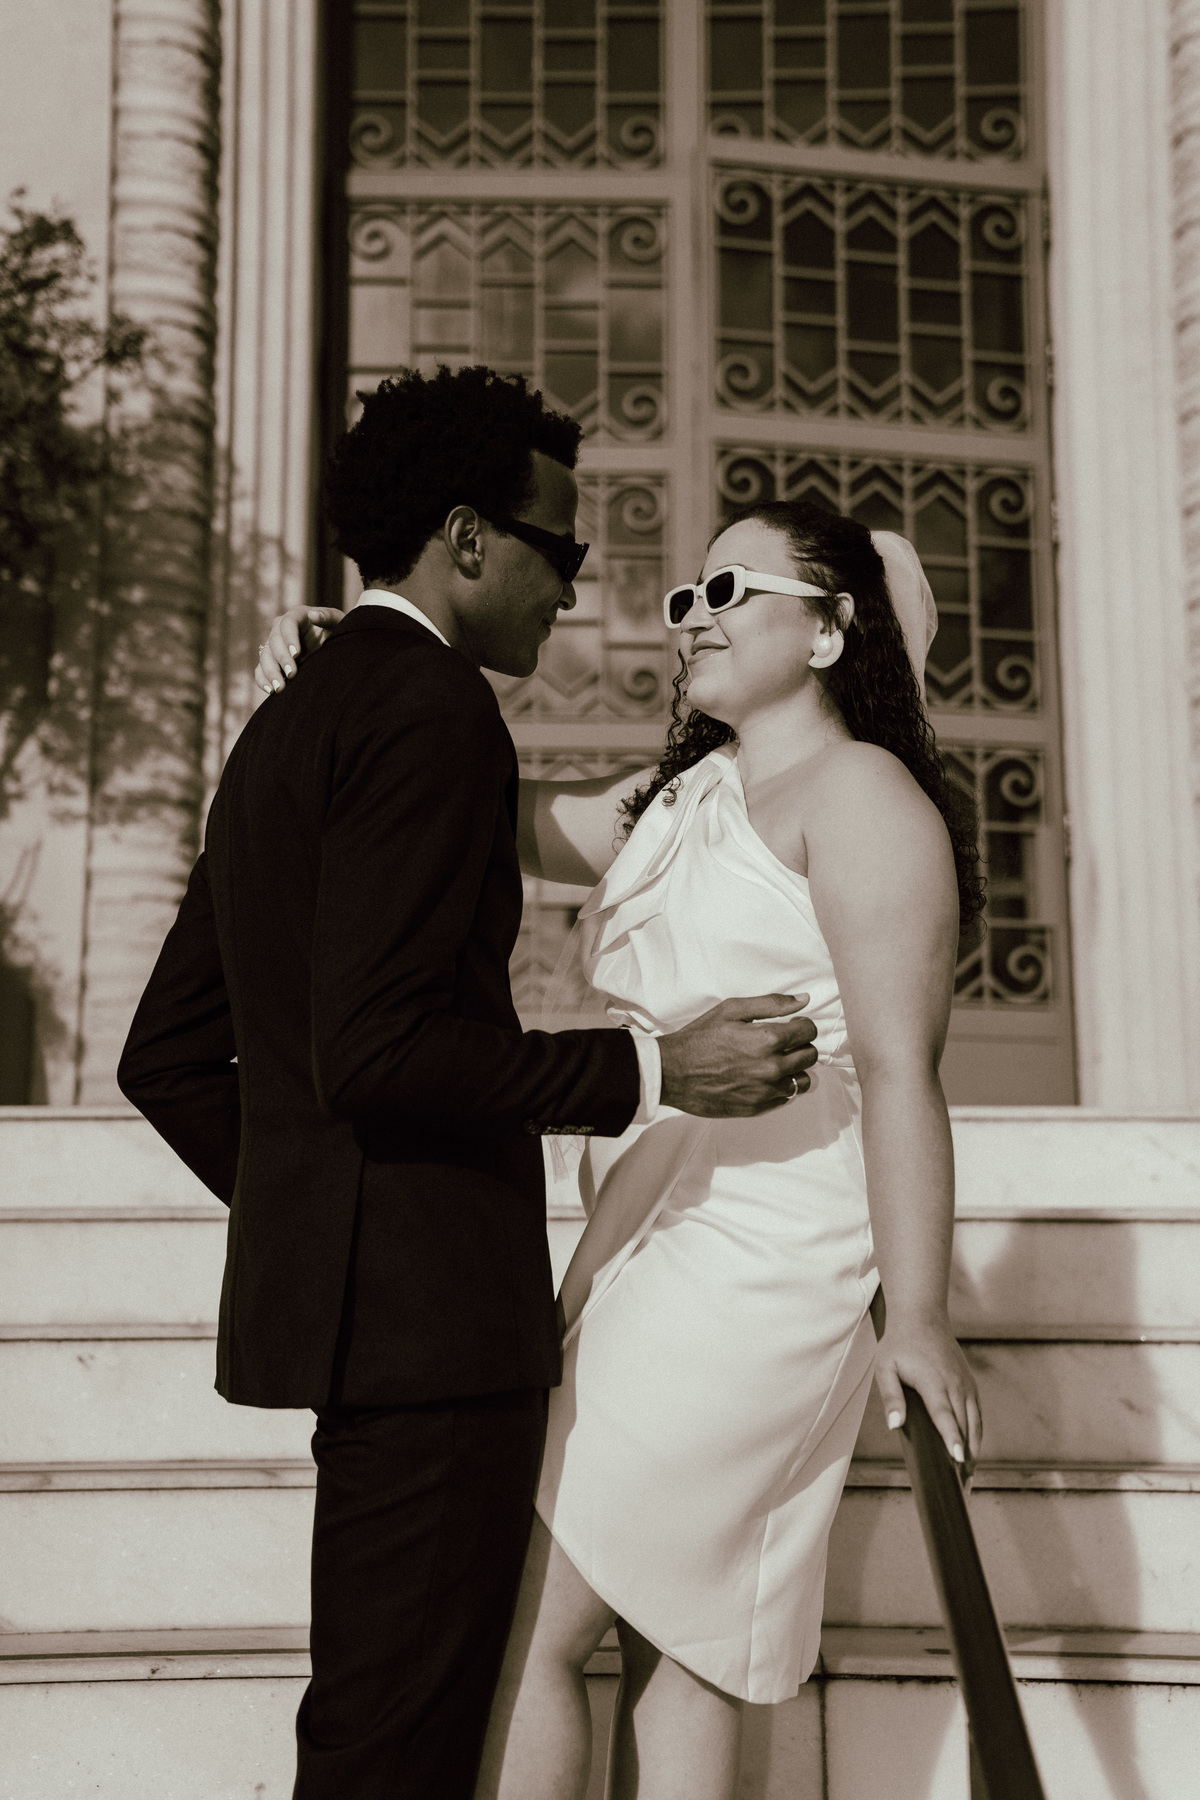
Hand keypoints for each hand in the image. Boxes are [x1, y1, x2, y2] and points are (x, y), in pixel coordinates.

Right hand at [255, 606, 344, 693]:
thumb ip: (328, 617)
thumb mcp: (338, 622)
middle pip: (274, 641)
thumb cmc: (337, 631)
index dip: (289, 638)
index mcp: (296, 616)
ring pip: (265, 656)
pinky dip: (263, 680)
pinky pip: (261, 670)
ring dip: (271, 672)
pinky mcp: (273, 662)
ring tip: (280, 688)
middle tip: (292, 674)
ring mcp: (275, 646)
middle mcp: (281, 629)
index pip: (287, 623)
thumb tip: (313, 615)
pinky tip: (272, 690)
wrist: (335, 648)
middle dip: (282, 658)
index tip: (297, 653)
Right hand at [658, 994, 817, 1117]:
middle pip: (810, 1056)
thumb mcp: (731, 1010)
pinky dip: (780, 1087)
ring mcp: (766, 1091)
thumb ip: (771, 1003)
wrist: (672, 1073)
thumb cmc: (700, 1038)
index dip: (802, 1025)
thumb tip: (804, 999)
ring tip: (775, 1062)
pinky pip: (786, 1098)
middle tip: (782, 1043)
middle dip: (800, 1045)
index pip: (809, 1031)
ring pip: (803, 1080)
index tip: (791, 1025)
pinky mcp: (757, 1108)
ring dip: (794, 1070)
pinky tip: (762, 1078)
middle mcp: (772, 1068)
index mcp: (768, 1039)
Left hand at [874, 1312, 982, 1468]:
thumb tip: (895, 1424)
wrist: (923, 1315)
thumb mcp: (885, 1367)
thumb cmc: (899, 1344)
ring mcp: (966, 1383)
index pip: (945, 1415)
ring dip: (974, 1448)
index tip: (959, 1460)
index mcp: (933, 1381)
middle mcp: (955, 1384)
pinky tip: (971, 1451)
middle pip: (965, 1425)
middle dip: (966, 1455)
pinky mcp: (970, 1383)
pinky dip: (977, 1433)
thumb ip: (891, 1396)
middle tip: (962, 1486)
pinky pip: (977, 1413)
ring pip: (976, 1422)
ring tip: (968, 1476)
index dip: (953, 1438)